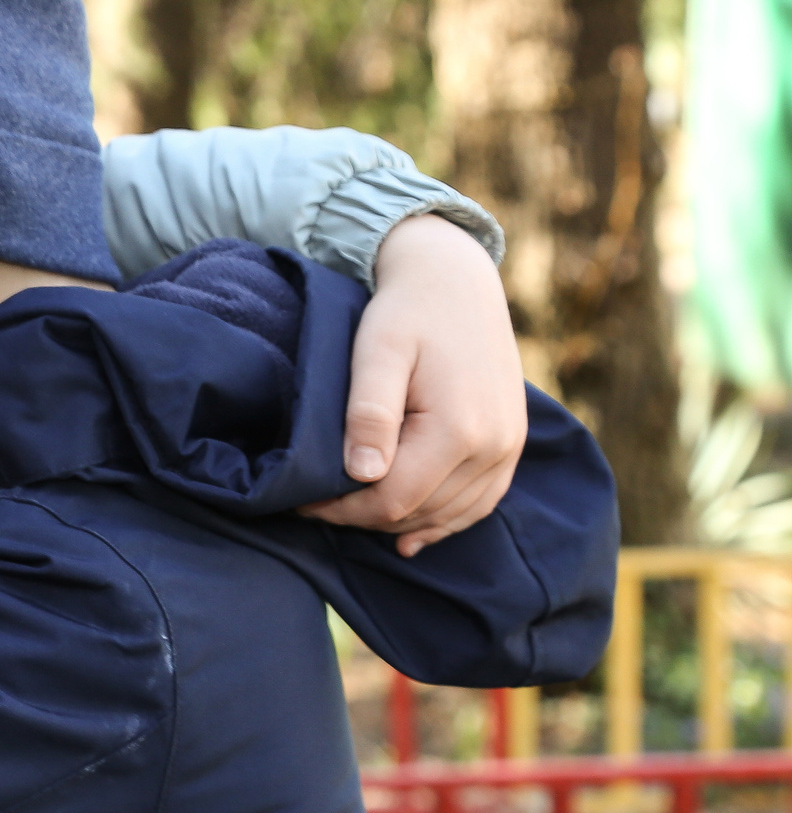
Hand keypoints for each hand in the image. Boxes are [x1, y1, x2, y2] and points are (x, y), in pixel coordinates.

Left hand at [301, 213, 525, 556]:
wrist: (455, 279)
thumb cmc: (406, 311)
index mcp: (459, 429)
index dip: (341, 510)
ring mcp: (508, 447)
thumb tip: (362, 475)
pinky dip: (443, 521)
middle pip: (418, 512)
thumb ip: (369, 413)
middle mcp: (494, 447)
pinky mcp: (510, 443)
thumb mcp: (377, 353)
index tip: (301, 503)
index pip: (392, 499)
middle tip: (317, 504)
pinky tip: (410, 533)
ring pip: (448, 514)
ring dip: (398, 521)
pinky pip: (479, 502)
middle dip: (362, 516)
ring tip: (350, 511)